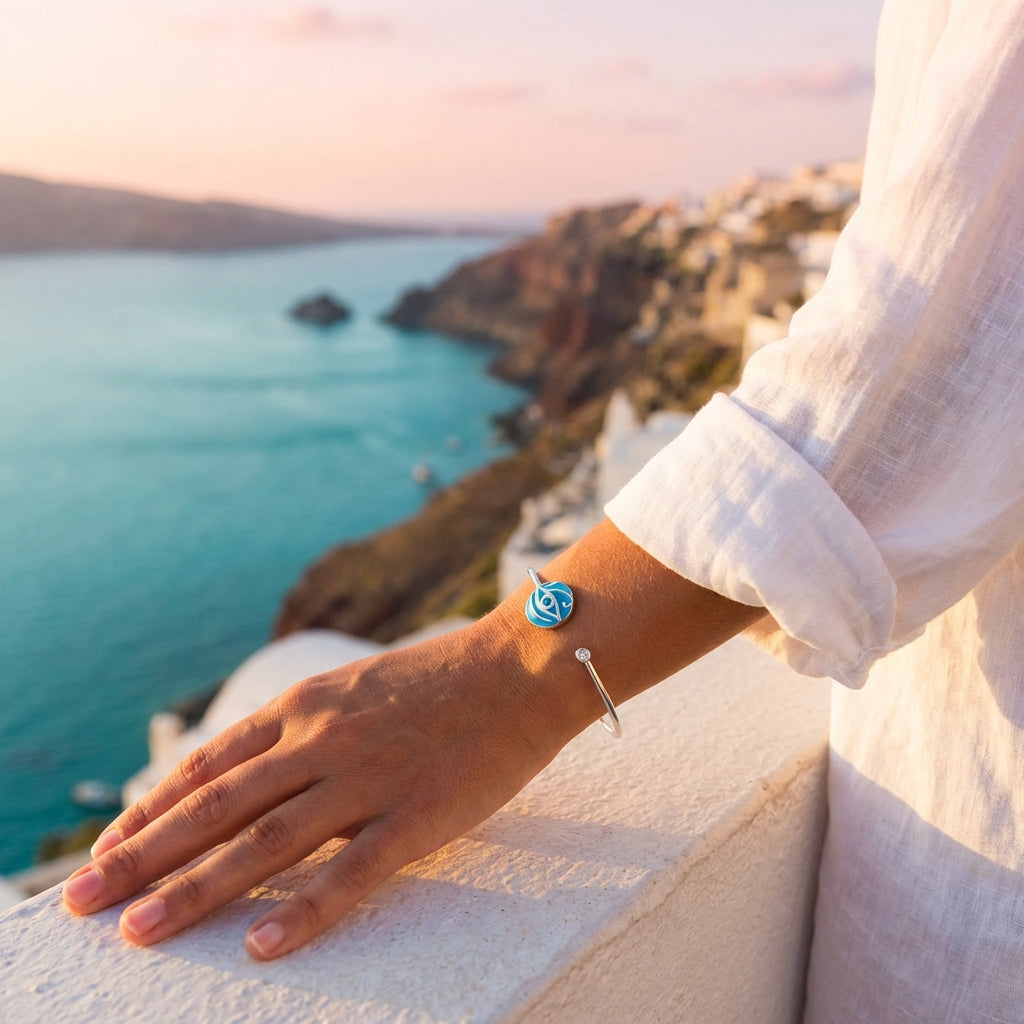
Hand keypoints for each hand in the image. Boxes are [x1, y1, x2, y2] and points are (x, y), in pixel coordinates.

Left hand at [62, 620, 571, 958]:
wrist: (521, 665)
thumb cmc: (441, 679)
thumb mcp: (355, 688)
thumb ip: (303, 725)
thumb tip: (251, 766)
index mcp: (307, 708)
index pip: (210, 765)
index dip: (151, 810)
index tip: (106, 849)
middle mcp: (324, 740)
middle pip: (218, 806)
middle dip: (144, 855)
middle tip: (81, 903)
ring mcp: (369, 777)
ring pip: (267, 840)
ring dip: (198, 888)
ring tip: (140, 932)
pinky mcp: (419, 814)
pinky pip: (352, 870)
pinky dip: (304, 911)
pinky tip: (260, 947)